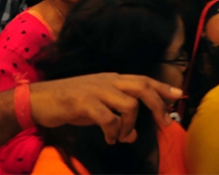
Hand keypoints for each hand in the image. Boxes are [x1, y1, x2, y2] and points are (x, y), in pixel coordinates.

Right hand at [29, 73, 182, 144]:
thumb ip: (115, 118)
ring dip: (130, 125)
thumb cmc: (68, 103)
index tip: (179, 95)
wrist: (39, 99)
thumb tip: (133, 135)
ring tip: (122, 137)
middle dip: (158, 105)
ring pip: (129, 105)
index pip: (142, 80)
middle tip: (165, 123)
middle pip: (141, 87)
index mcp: (111, 80)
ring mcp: (96, 90)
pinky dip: (113, 132)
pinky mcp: (84, 102)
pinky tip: (108, 139)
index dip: (162, 88)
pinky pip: (108, 119)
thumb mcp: (96, 111)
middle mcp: (107, 81)